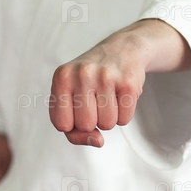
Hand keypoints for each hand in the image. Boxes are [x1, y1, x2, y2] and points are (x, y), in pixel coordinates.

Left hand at [49, 19, 190, 146]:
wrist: (123, 49)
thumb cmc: (92, 80)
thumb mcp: (72, 98)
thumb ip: (74, 130)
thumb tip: (98, 141)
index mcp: (62, 78)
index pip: (62, 125)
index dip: (72, 124)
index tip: (77, 109)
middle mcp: (82, 74)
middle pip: (86, 125)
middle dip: (93, 120)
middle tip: (97, 100)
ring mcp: (106, 77)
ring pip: (107, 125)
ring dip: (110, 117)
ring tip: (109, 96)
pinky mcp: (128, 83)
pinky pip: (124, 120)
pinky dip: (124, 114)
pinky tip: (121, 95)